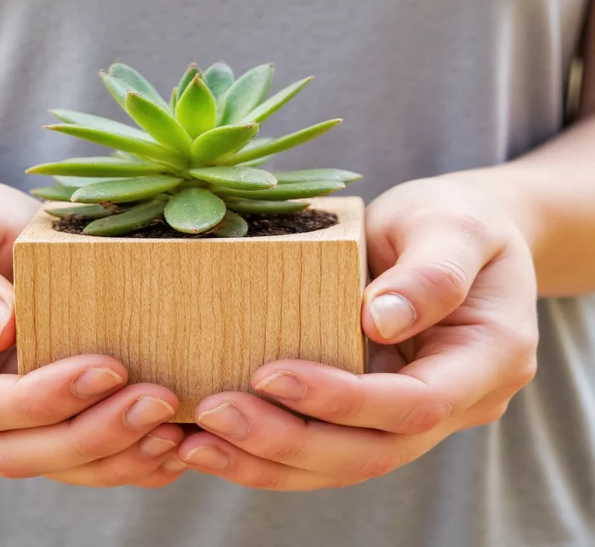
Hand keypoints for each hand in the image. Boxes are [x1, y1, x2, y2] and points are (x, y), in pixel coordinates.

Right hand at [0, 180, 185, 487]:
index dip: (38, 399)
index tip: (107, 367)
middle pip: (14, 452)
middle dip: (90, 437)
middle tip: (158, 402)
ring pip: (52, 465)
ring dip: (116, 456)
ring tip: (175, 431)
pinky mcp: (39, 413)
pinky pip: (77, 454)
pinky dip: (125, 456)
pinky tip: (171, 443)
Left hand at [177, 176, 538, 489]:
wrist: (456, 236)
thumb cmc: (456, 219)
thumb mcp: (453, 226)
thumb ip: (431, 272)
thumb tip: (382, 320)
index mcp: (488, 360)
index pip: (415, 404)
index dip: (343, 400)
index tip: (270, 374)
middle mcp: (456, 403)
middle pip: (371, 452)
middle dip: (288, 440)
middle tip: (213, 413)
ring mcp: (411, 416)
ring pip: (341, 464)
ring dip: (266, 461)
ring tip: (196, 444)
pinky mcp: (372, 413)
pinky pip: (323, 448)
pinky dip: (267, 453)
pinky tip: (212, 443)